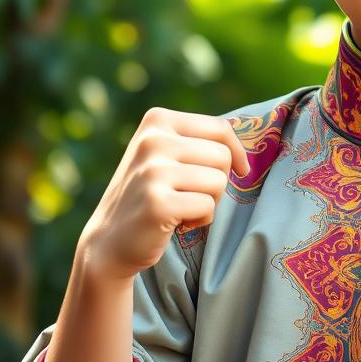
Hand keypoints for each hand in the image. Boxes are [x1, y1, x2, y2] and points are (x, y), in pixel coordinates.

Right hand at [79, 107, 247, 282]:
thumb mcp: (166, 154)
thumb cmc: (151, 193)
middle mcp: (152, 140)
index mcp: (157, 120)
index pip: (220, 128)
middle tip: (191, 194)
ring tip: (182, 207)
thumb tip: (251, 143)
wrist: (109, 241)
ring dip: (210, 201)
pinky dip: (201, 220)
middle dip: (218, 181)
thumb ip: (199, 140)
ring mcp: (153, 171)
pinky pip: (208, 206)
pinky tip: (176, 222)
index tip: (239, 170)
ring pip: (219, 181)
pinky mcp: (158, 203)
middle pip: (222, 156)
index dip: (237, 152)